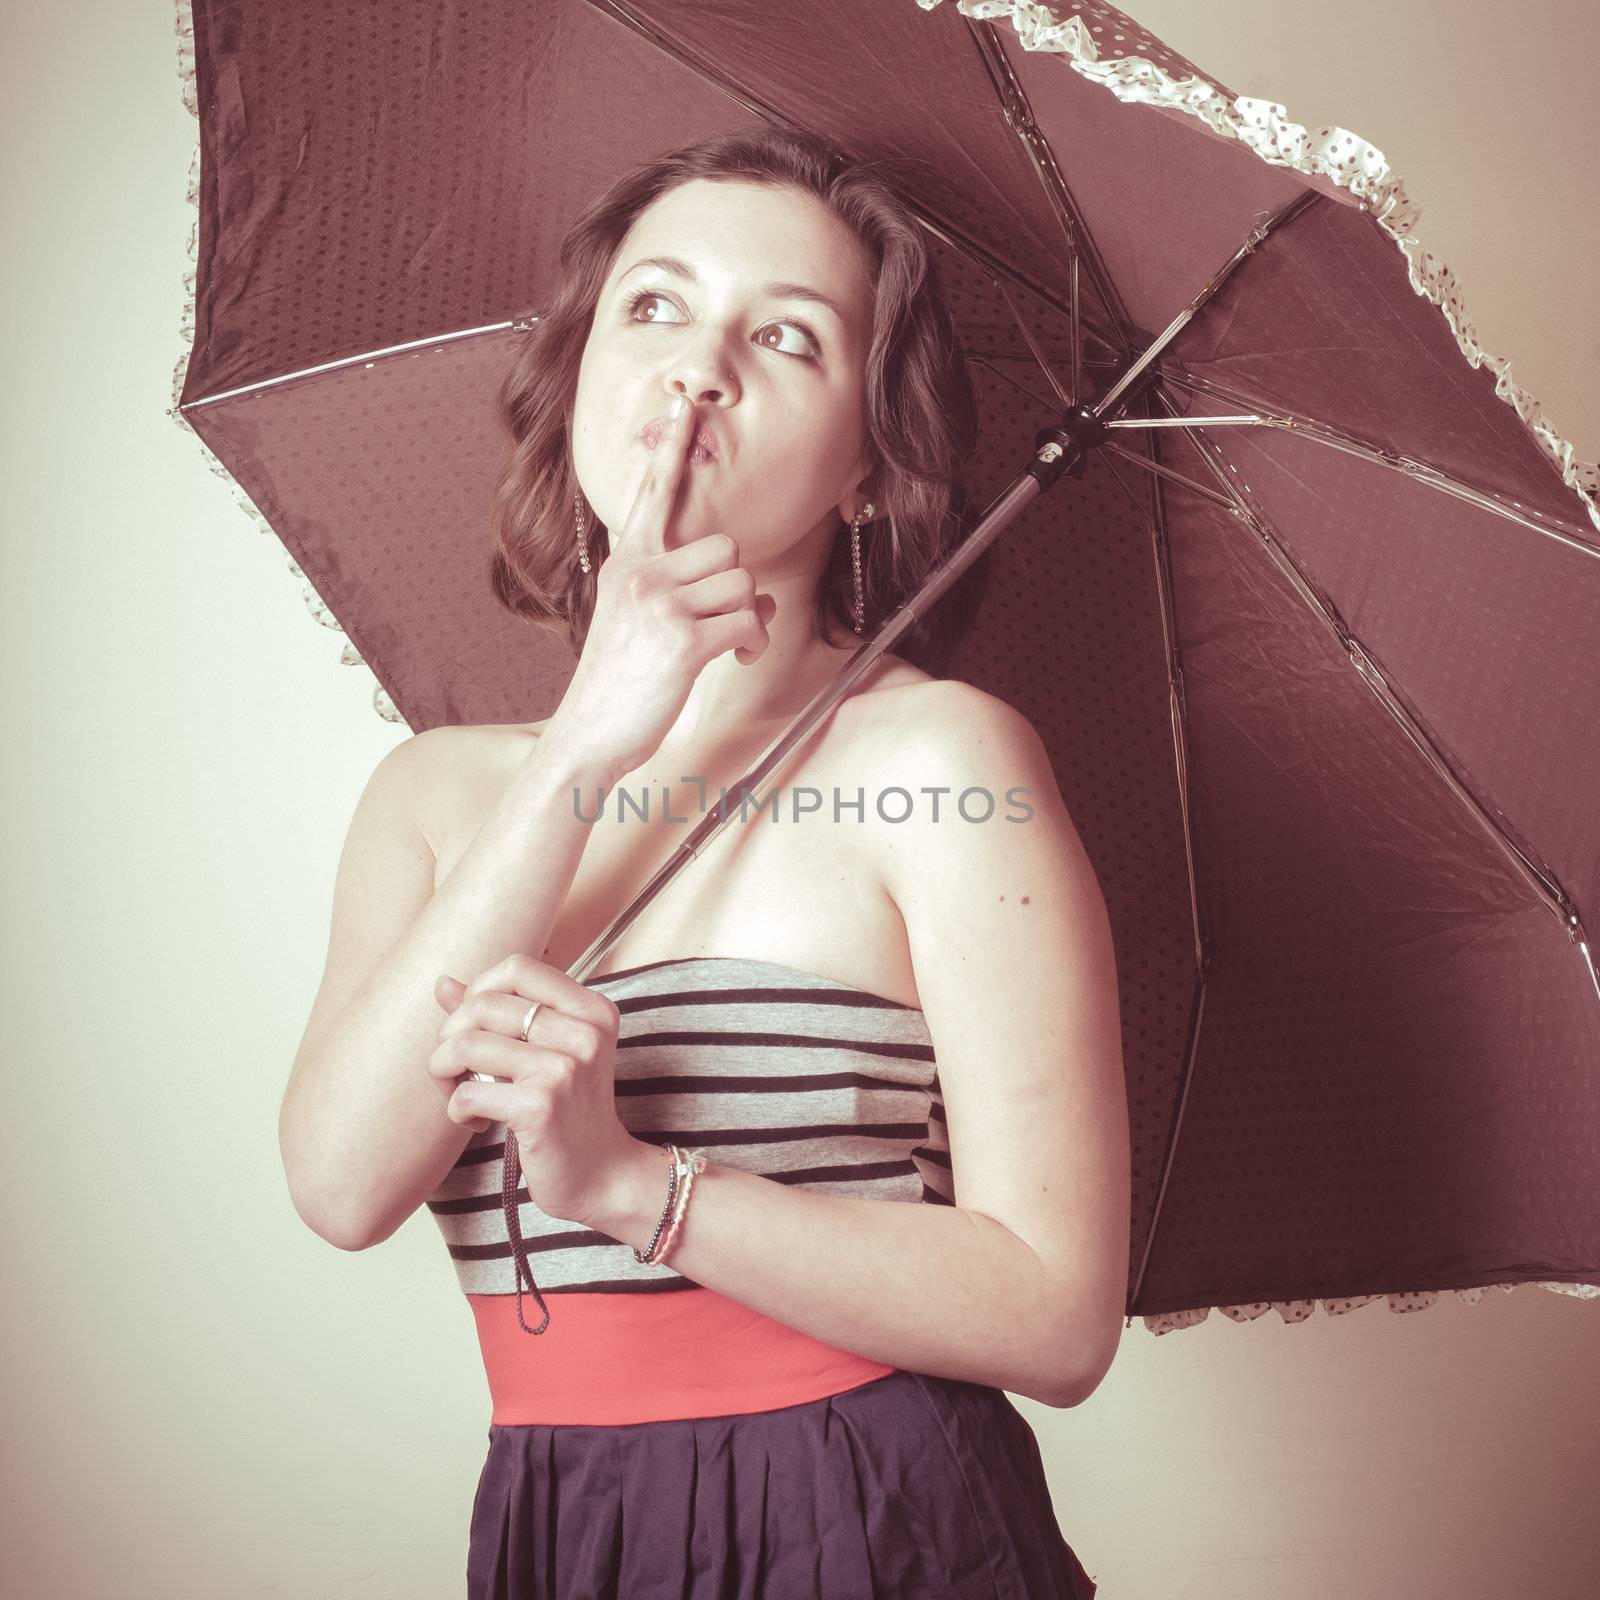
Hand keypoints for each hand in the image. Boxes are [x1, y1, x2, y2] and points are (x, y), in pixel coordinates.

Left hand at [427, 956, 644, 1229]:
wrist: (602, 1174)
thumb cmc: (569, 1111)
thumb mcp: (547, 1052)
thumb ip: (498, 1013)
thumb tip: (443, 983)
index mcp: (592, 1009)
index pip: (518, 968)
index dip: (480, 989)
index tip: (475, 1025)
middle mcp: (584, 1032)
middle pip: (483, 1005)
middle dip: (451, 1037)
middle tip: (458, 1069)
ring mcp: (564, 1068)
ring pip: (466, 1044)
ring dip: (445, 1073)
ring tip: (460, 1094)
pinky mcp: (540, 1106)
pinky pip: (467, 1093)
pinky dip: (457, 1110)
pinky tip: (477, 1123)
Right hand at [546, 394, 777, 779]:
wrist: (588, 735)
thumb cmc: (617, 680)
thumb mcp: (628, 618)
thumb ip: (670, 588)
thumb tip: (752, 589)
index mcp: (626, 562)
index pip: (652, 495)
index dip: (670, 450)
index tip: (681, 403)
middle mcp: (639, 573)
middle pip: (727, 548)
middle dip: (737, 587)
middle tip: (723, 621)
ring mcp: (659, 605)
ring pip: (744, 584)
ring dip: (749, 618)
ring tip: (729, 645)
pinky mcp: (683, 641)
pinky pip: (749, 622)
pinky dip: (753, 644)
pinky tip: (736, 659)